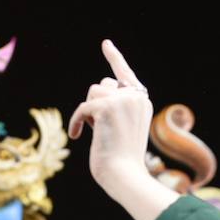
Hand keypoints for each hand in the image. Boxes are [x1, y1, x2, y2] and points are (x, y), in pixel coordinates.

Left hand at [68, 40, 154, 195]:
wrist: (125, 175)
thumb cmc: (121, 160)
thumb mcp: (119, 128)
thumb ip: (112, 107)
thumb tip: (96, 90)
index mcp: (142, 101)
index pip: (125, 74)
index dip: (114, 58)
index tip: (105, 44)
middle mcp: (135, 97)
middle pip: (103, 85)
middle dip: (96, 104)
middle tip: (101, 129)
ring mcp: (123, 100)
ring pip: (93, 92)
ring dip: (89, 112)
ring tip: (97, 132)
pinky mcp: (107, 107)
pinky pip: (83, 107)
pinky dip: (77, 122)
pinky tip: (77, 136)